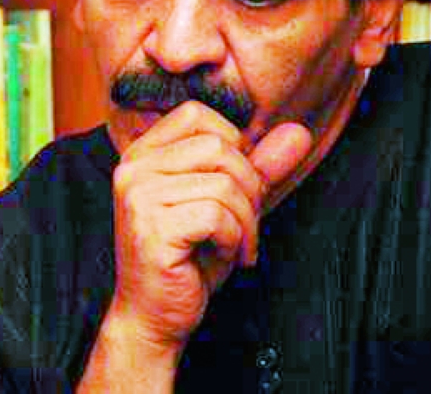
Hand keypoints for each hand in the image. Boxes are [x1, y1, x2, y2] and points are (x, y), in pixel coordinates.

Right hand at [108, 101, 311, 349]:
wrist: (154, 316)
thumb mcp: (228, 206)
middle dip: (249, 188)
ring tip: (238, 245)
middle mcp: (132, 168)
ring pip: (224, 183)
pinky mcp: (151, 227)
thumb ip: (258, 167)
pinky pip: (218, 215)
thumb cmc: (188, 259)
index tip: (235, 187)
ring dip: (247, 221)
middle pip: (218, 147)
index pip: (196, 114)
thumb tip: (298, 132)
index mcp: (142, 153)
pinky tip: (228, 256)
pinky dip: (236, 239)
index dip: (232, 145)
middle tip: (245, 225)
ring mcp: (137, 196)